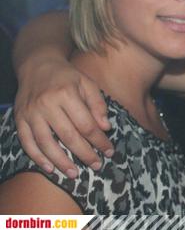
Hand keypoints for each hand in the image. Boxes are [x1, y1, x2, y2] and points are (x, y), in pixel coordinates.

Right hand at [14, 56, 112, 176]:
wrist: (37, 65)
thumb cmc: (67, 76)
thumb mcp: (87, 83)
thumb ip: (98, 105)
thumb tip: (106, 127)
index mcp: (67, 94)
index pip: (86, 124)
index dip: (99, 140)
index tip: (109, 151)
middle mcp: (47, 104)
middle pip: (68, 136)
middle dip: (84, 154)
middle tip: (97, 166)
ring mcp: (31, 113)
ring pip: (46, 143)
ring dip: (61, 161)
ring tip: (74, 174)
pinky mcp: (19, 119)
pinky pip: (27, 142)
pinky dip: (37, 157)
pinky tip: (50, 168)